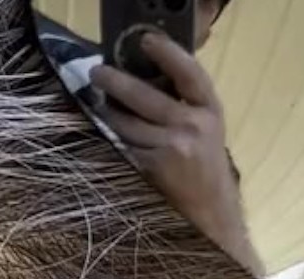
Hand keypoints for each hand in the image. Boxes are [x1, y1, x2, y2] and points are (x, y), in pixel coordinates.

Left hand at [90, 32, 261, 274]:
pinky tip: (95, 133)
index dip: (168, 54)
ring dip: (106, 113)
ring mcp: (172, 148)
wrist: (210, 212)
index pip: (190, 74)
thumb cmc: (202, 168)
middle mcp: (193, 126)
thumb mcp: (204, 131)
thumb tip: (140, 81)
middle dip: (116, 83)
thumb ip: (181, 108)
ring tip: (92, 104)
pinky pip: (121, 147)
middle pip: (146, 97)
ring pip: (126, 124)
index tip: (146, 41)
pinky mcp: (151, 169)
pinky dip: (107, 139)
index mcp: (209, 111)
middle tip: (95, 73)